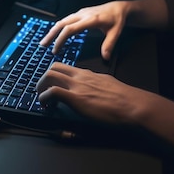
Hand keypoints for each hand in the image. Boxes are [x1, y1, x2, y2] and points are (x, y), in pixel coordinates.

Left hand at [36, 62, 151, 124]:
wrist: (132, 104)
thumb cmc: (125, 99)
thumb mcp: (108, 85)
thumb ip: (97, 84)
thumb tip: (92, 90)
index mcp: (89, 74)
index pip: (66, 68)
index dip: (55, 76)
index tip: (51, 86)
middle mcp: (81, 76)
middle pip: (54, 67)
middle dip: (43, 79)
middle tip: (42, 91)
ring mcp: (78, 86)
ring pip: (50, 75)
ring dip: (41, 87)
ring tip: (41, 99)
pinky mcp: (76, 98)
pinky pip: (52, 92)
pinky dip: (44, 98)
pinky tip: (45, 105)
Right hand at [39, 1, 128, 59]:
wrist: (118, 7)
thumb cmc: (117, 19)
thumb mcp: (116, 32)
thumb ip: (109, 44)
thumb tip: (105, 57)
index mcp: (90, 19)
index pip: (70, 29)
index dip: (61, 39)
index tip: (55, 49)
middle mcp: (82, 14)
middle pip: (62, 24)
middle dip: (51, 34)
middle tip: (43, 45)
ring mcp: (80, 13)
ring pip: (62, 21)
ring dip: (53, 31)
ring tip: (45, 41)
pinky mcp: (79, 14)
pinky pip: (66, 21)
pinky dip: (58, 28)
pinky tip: (54, 35)